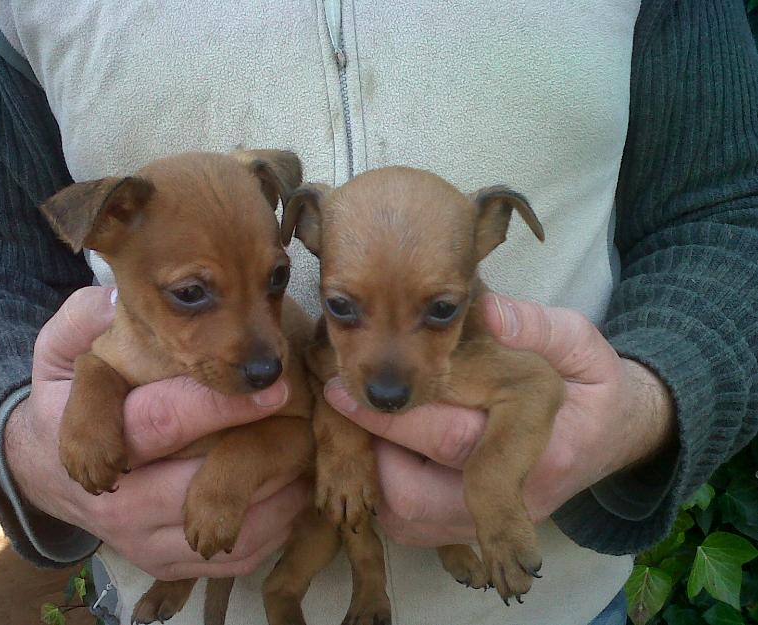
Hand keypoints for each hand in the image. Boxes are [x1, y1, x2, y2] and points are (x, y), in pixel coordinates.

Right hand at [5, 286, 307, 579]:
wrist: (46, 468)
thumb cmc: (69, 396)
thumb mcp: (64, 346)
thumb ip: (84, 317)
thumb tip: (121, 301)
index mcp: (83, 433)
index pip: (155, 423)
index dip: (217, 406)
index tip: (273, 387)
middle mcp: (111, 496)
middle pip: (188, 488)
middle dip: (252, 457)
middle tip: (303, 429)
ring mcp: (137, 536)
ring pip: (216, 533)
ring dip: (270, 497)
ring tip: (304, 454)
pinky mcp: (163, 560)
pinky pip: (227, 560)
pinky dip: (269, 530)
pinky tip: (288, 489)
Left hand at [323, 292, 674, 546]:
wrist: (613, 432)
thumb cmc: (586, 381)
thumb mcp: (575, 340)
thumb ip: (534, 325)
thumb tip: (484, 310)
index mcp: (540, 441)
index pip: (452, 440)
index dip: (390, 419)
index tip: (339, 391)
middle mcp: (515, 496)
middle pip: (413, 494)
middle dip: (370, 448)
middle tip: (350, 401)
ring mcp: (491, 523)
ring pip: (404, 518)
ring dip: (374, 471)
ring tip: (373, 422)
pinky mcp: (475, 531)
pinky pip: (410, 526)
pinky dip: (386, 490)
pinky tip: (389, 447)